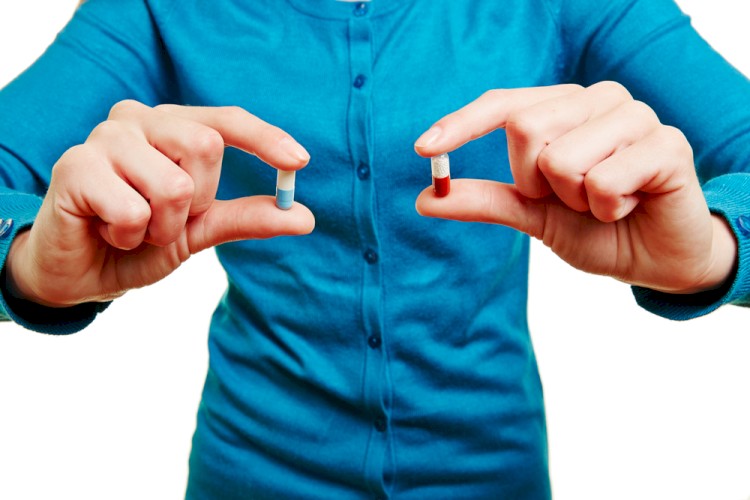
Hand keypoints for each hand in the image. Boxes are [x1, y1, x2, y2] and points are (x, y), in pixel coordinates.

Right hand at [6, 100, 314, 306]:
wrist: (82, 273)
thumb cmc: (140, 241)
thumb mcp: (201, 230)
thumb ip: (247, 217)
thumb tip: (304, 217)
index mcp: (171, 126)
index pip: (225, 121)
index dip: (264, 139)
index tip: (299, 161)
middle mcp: (138, 119)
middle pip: (205, 147)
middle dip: (197, 203)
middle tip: (163, 219)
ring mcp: (105, 138)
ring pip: (174, 185)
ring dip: (162, 227)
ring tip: (132, 228)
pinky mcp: (74, 165)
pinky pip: (133, 210)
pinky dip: (129, 236)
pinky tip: (107, 231)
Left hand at [414, 82, 736, 293]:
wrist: (656, 259)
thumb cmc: (595, 229)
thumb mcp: (532, 215)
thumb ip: (485, 201)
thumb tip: (425, 197)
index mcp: (564, 107)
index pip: (503, 104)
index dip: (461, 125)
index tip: (423, 149)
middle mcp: (598, 99)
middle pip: (525, 128)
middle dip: (536, 183)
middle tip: (571, 199)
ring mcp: (635, 116)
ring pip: (562, 159)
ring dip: (575, 201)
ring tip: (605, 204)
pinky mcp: (667, 144)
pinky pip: (603, 182)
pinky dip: (607, 210)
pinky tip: (629, 207)